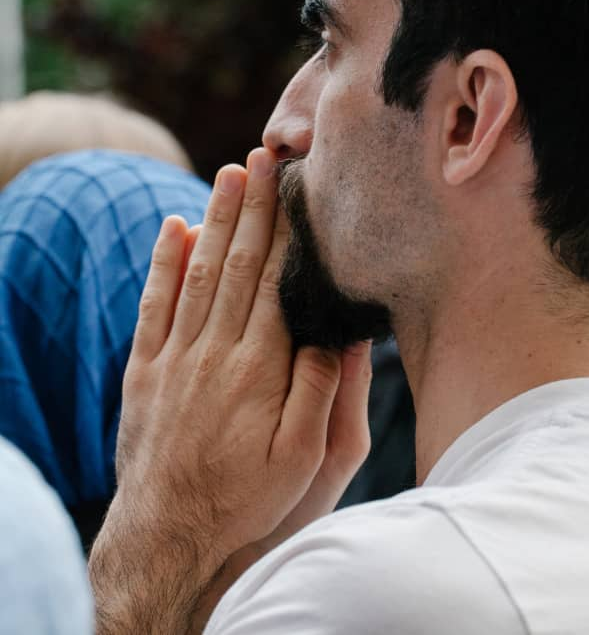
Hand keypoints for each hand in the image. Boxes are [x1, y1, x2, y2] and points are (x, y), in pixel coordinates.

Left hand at [88, 148, 371, 633]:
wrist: (170, 534)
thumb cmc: (251, 499)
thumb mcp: (307, 457)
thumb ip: (324, 390)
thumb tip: (340, 331)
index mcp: (261, 368)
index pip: (275, 282)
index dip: (286, 232)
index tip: (294, 189)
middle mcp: (216, 352)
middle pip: (238, 265)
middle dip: (253, 208)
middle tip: (263, 158)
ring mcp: (175, 358)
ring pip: (198, 273)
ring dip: (215, 219)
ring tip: (229, 175)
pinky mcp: (144, 371)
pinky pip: (153, 305)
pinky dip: (163, 263)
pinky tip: (174, 226)